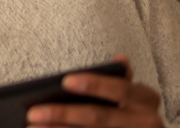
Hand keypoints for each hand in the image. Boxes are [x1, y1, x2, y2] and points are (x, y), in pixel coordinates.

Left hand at [27, 55, 162, 126]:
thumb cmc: (130, 113)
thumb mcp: (131, 95)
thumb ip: (120, 80)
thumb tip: (121, 59)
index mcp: (146, 99)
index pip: (120, 88)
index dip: (94, 85)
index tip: (65, 81)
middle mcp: (147, 121)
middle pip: (99, 116)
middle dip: (63, 114)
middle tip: (33, 112)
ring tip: (32, 127)